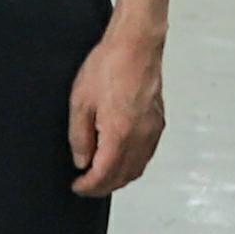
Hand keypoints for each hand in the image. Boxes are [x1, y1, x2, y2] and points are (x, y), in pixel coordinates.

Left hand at [65, 15, 167, 195]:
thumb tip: (81, 161)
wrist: (136, 46)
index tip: (77, 187)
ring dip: (119, 178)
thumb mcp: (80, 102)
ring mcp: (153, 130)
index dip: (89, 186)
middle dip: (104, 186)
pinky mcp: (158, 122)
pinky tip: (120, 159)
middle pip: (124, 176)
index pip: (105, 174)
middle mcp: (141, 137)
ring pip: (138, 167)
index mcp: (120, 134)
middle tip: (86, 186)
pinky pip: (146, 154)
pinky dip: (133, 164)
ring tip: (100, 176)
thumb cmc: (108, 67)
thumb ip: (80, 136)